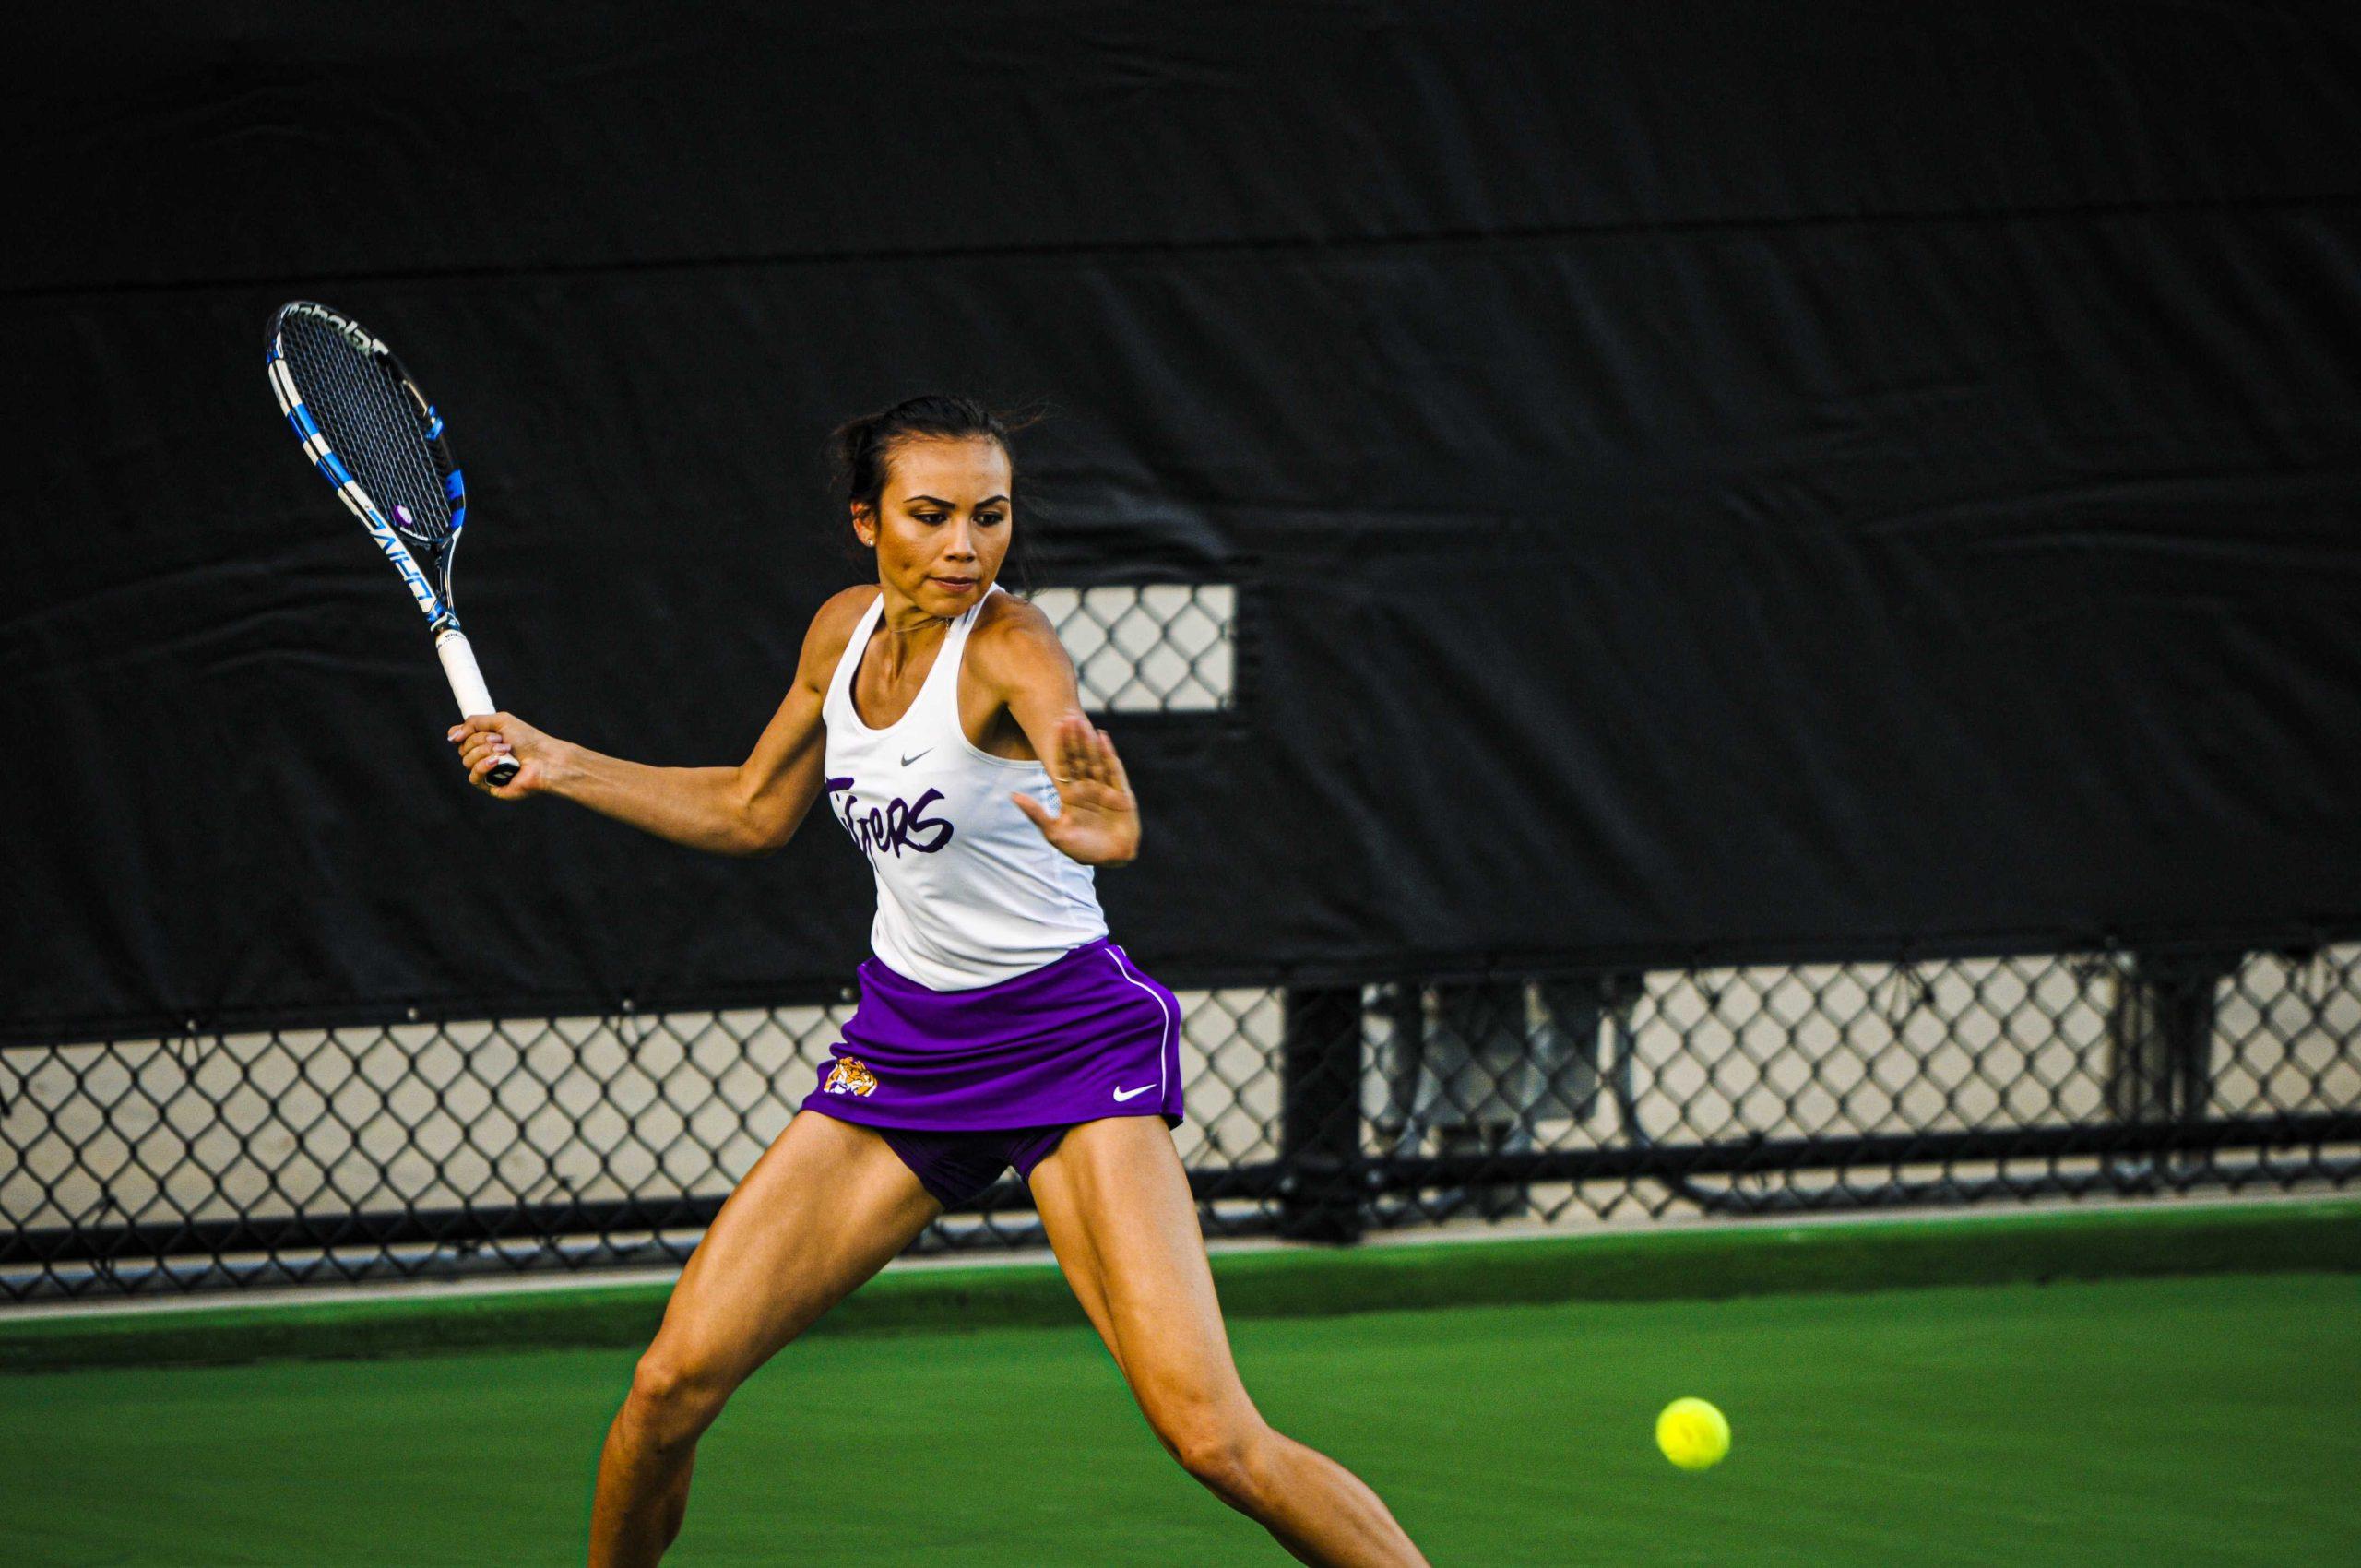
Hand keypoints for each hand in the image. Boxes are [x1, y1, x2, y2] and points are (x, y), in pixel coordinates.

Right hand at [447, 712, 559, 799]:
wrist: (545, 759)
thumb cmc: (527, 739)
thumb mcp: (500, 721)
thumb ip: (473, 723)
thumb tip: (451, 736)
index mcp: (485, 742)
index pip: (460, 738)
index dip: (461, 733)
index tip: (469, 730)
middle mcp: (484, 757)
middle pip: (462, 748)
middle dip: (480, 740)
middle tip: (501, 740)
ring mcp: (487, 773)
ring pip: (466, 761)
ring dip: (484, 752)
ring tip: (505, 750)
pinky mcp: (491, 787)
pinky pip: (473, 778)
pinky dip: (483, 767)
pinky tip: (496, 762)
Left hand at [1013, 716, 1139, 865]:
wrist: (1111, 860)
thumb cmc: (1082, 849)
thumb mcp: (1054, 832)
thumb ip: (1035, 813)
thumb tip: (1013, 795)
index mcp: (1070, 795)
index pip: (1063, 765)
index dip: (1060, 747)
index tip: (1055, 727)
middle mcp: (1087, 788)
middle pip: (1079, 758)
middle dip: (1073, 740)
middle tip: (1067, 718)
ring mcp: (1105, 789)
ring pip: (1095, 760)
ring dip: (1088, 742)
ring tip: (1082, 723)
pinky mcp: (1121, 794)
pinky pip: (1114, 770)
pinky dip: (1109, 754)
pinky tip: (1103, 738)